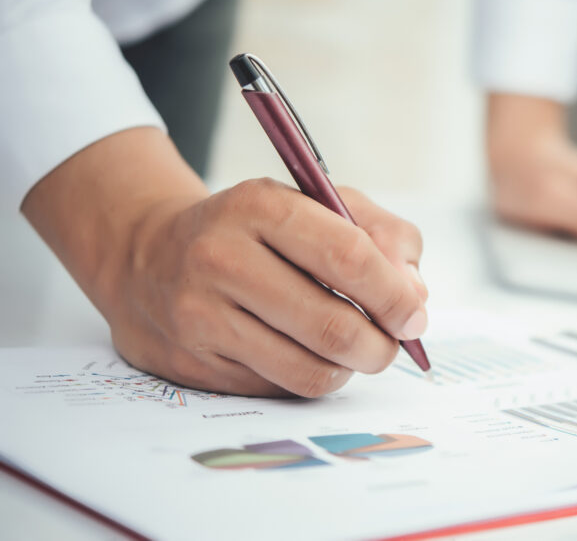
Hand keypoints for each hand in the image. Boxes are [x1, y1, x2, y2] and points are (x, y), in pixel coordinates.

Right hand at [23, 128, 426, 397]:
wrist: (147, 256)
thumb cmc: (253, 230)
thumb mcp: (315, 203)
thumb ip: (380, 234)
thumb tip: (414, 294)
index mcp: (260, 206)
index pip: (347, 256)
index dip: (393, 294)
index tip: (415, 316)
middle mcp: (222, 258)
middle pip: (332, 324)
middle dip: (381, 346)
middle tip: (393, 345)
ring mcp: (201, 315)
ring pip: (308, 369)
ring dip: (349, 369)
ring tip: (355, 351)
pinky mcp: (191, 362)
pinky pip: (277, 387)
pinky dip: (309, 378)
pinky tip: (307, 354)